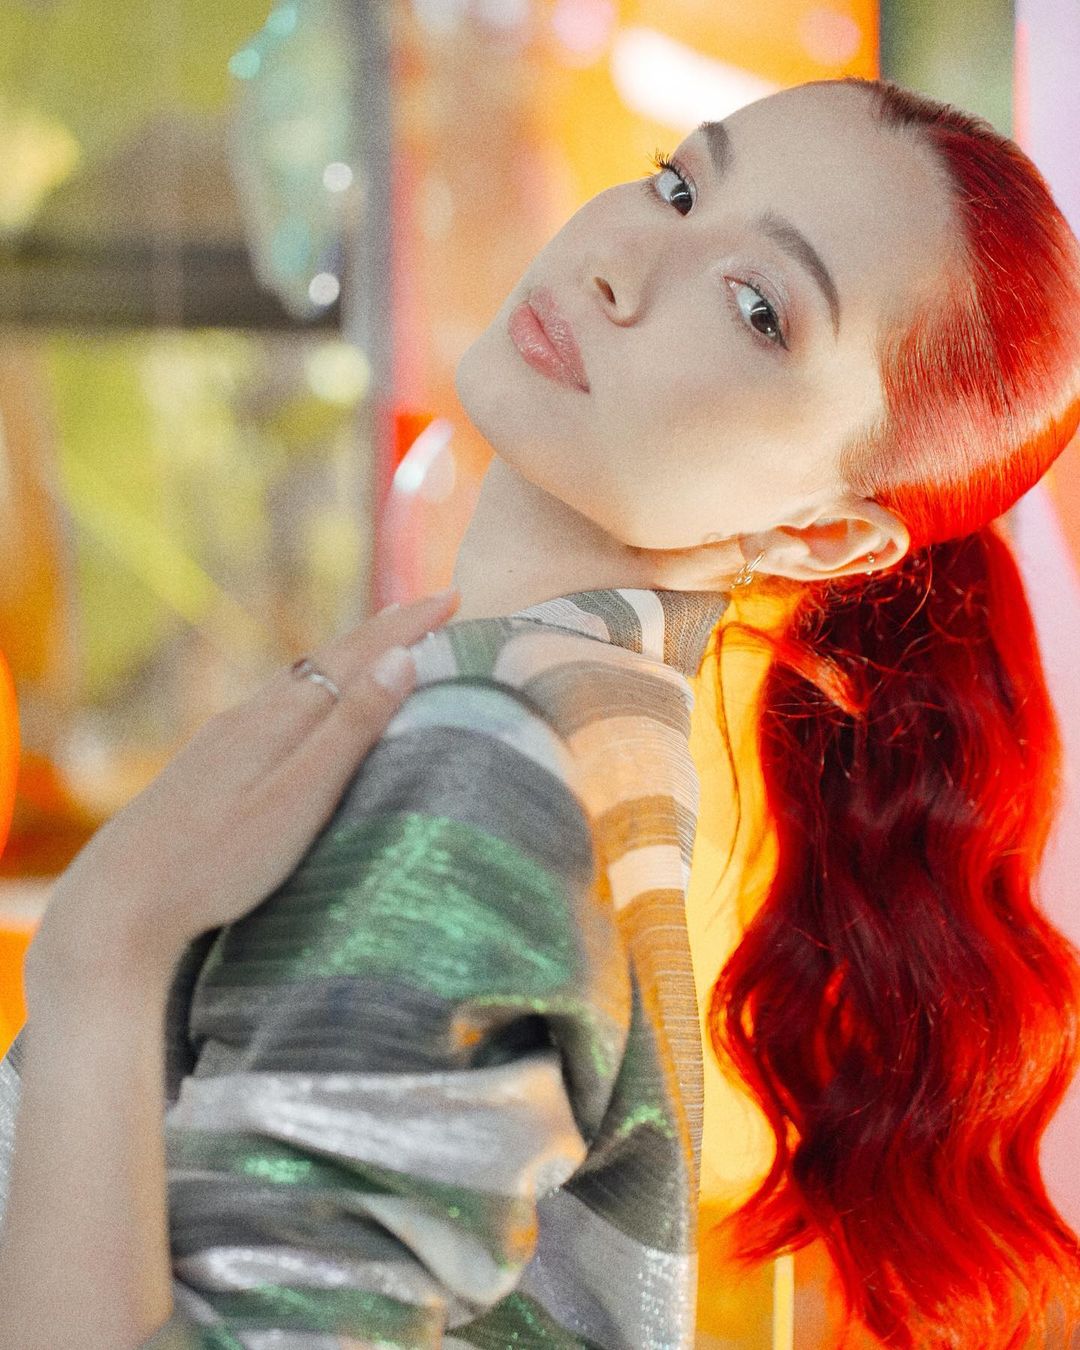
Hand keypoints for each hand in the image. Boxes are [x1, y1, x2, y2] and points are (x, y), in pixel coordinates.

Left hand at [26, 588, 460, 994]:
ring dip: (347, 660)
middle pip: (328, 659)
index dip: (407, 626)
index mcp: (278, 719)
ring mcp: (222, 741)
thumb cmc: (215, 862)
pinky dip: (313, 692)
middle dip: (383, 633)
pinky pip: (274, 708)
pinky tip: (305, 711)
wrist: (117, 904)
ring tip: (381, 650)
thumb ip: (349, 732)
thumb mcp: (297, 800)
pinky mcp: (205, 768)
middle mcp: (249, 716)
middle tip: (431, 609)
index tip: (454, 597)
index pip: (357, 656)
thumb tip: (400, 658)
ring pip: (298, 682)